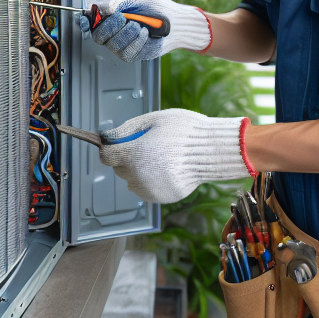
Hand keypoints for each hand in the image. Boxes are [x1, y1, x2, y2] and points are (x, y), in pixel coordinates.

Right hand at [80, 0, 211, 61]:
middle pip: (98, 36)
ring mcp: (123, 45)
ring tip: (138, 25)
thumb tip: (105, 9)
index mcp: (112, 17)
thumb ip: (121, 2)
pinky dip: (137, 41)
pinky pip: (128, 52)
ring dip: (126, 33)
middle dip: (109, 26)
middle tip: (122, 18)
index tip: (86, 18)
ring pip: (113, 45)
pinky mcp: (134, 54)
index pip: (92, 22)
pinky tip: (145, 34)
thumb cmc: (157, 9)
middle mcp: (114, 32)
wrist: (176, 22)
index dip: (86, 21)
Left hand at [98, 109, 254, 203]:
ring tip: (159, 158)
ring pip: (131, 181)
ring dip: (138, 171)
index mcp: (134, 153)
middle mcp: (138, 174)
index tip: (117, 144)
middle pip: (119, 169)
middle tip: (146, 147)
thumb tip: (108, 137)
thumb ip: (127, 129)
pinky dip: (151, 181)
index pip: (106, 156)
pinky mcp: (161, 197)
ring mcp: (150, 189)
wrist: (212, 150)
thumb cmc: (185, 130)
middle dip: (127, 158)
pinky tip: (166, 169)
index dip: (110, 148)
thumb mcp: (153, 119)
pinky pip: (146, 190)